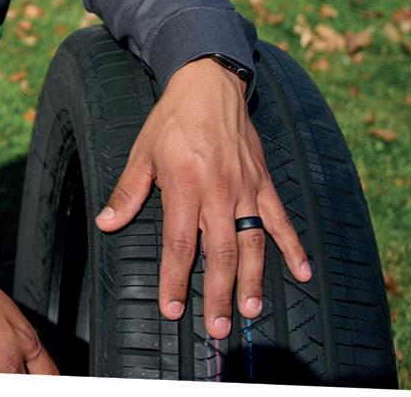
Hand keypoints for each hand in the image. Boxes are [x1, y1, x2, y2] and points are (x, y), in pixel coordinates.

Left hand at [94, 57, 312, 337]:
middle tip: (216, 327)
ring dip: (253, 279)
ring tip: (251, 311)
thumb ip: (128, 192)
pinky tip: (303, 271)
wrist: (208, 84)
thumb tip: (107, 223)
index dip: (175, 278)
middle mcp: (217, 191)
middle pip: (219, 252)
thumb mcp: (142, 152)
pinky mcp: (263, 182)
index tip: (172, 308)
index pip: (178, 243)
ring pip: (252, 242)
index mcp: (184, 185)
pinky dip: (294, 245)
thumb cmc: (171, 120)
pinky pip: (280, 219)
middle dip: (217, 293)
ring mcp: (245, 188)